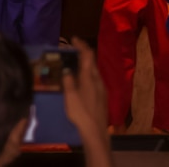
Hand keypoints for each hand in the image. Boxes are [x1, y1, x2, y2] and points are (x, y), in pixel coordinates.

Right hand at [62, 38, 110, 155]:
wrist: (95, 129)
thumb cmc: (80, 112)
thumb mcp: (70, 97)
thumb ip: (68, 82)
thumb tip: (67, 70)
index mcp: (90, 77)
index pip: (88, 55)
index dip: (81, 45)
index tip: (74, 38)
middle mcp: (98, 79)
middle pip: (92, 62)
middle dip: (83, 54)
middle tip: (72, 50)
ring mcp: (101, 87)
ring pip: (94, 71)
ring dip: (85, 64)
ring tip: (75, 64)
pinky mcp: (102, 95)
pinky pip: (94, 79)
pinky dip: (87, 73)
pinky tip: (81, 80)